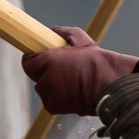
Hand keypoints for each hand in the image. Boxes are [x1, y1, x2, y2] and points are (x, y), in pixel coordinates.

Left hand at [22, 26, 138, 116]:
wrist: (111, 86)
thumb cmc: (98, 63)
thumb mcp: (82, 40)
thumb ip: (64, 33)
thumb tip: (54, 31)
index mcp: (46, 62)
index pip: (27, 60)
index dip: (36, 58)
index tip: (44, 57)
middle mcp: (43, 80)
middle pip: (37, 75)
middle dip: (47, 72)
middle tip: (65, 69)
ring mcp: (48, 95)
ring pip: (45, 88)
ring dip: (54, 85)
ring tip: (73, 81)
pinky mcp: (53, 107)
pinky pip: (52, 99)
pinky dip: (60, 97)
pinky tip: (74, 92)